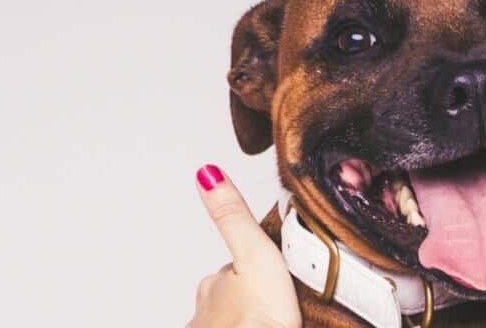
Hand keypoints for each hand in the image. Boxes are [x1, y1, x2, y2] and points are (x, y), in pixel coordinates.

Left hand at [187, 164, 301, 327]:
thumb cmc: (260, 317)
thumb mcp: (255, 254)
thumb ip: (233, 217)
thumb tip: (207, 173)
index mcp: (215, 283)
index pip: (234, 268)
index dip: (256, 268)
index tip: (273, 274)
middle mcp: (207, 311)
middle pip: (231, 296)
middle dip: (251, 297)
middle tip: (279, 301)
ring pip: (233, 321)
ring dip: (250, 319)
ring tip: (275, 318)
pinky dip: (250, 327)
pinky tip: (269, 326)